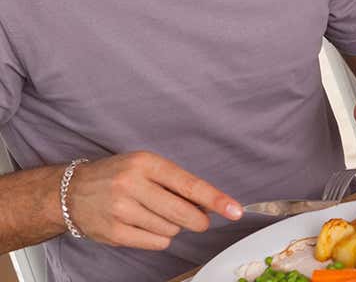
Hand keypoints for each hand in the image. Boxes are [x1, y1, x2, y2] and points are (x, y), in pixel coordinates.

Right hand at [68, 152, 241, 249]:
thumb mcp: (146, 166)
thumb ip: (175, 182)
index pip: (190, 184)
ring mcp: (122, 210)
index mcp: (146, 163)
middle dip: (198, 220)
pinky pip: (155, 242)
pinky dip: (159, 238)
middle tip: (199, 220)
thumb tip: (209, 203)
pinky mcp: (114, 233)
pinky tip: (146, 226)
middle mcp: (133, 185)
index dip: (216, 199)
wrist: (70, 191)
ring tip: (155, 214)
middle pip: (183, 212)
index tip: (235, 210)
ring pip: (170, 229)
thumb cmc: (117, 175)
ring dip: (173, 227)